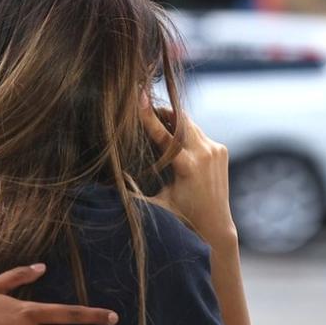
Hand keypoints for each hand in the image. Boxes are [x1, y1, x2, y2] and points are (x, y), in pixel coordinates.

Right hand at [140, 103, 236, 246]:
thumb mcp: (155, 206)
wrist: (215, 227)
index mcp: (188, 167)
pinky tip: (172, 135)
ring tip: (154, 118)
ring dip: (172, 121)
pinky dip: (184, 132)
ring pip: (189, 124)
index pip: (164, 135)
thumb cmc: (182, 219)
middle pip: (180, 121)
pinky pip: (198, 133)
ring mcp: (216, 150)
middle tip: (143, 105)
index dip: (148, 116)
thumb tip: (104, 186)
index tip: (138, 97)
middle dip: (161, 111)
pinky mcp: (221, 150)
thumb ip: (132, 194)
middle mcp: (205, 154)